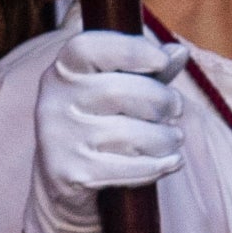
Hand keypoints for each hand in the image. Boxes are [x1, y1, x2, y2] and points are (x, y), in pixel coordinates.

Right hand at [23, 29, 185, 232]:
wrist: (65, 185)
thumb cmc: (101, 125)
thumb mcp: (120, 92)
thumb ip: (149, 71)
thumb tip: (178, 52)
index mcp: (62, 72)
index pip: (88, 47)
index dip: (129, 49)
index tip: (161, 61)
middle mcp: (53, 102)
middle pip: (119, 90)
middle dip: (161, 100)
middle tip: (176, 109)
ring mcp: (59, 139)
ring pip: (130, 133)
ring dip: (164, 138)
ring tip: (173, 139)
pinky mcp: (71, 174)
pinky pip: (129, 168)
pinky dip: (158, 166)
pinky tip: (170, 163)